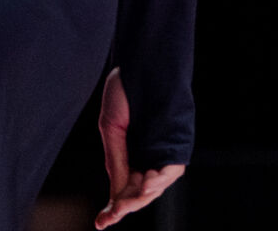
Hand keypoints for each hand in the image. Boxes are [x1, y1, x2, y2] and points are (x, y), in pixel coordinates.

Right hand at [96, 66, 184, 228]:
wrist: (141, 63)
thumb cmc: (125, 91)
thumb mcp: (112, 130)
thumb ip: (116, 162)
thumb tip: (119, 194)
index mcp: (131, 153)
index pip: (125, 188)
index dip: (115, 207)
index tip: (100, 223)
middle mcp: (148, 154)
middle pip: (142, 192)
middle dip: (128, 205)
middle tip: (112, 215)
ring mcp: (163, 148)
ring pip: (158, 185)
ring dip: (144, 196)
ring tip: (132, 197)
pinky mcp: (177, 141)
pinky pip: (172, 168)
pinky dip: (161, 179)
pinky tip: (147, 182)